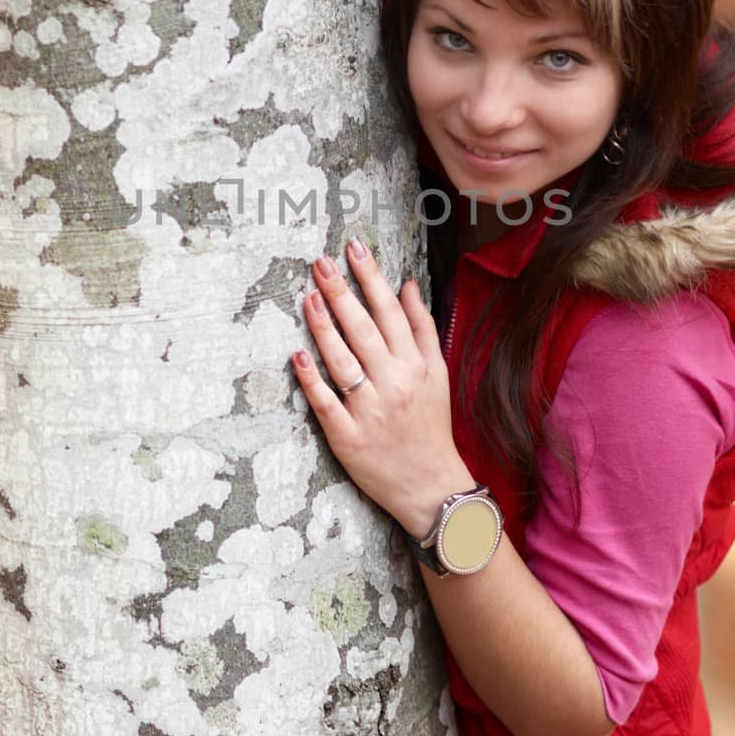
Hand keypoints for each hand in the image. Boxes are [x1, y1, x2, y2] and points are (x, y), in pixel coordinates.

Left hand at [289, 237, 475, 538]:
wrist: (431, 486)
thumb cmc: (431, 425)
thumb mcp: (437, 374)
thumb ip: (423, 328)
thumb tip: (408, 284)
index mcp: (415, 365)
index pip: (391, 312)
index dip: (372, 278)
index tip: (354, 248)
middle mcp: (393, 384)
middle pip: (363, 330)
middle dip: (341, 292)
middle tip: (320, 262)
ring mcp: (369, 411)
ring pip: (342, 361)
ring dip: (324, 327)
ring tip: (308, 297)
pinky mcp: (347, 438)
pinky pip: (326, 403)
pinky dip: (312, 379)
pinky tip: (297, 355)